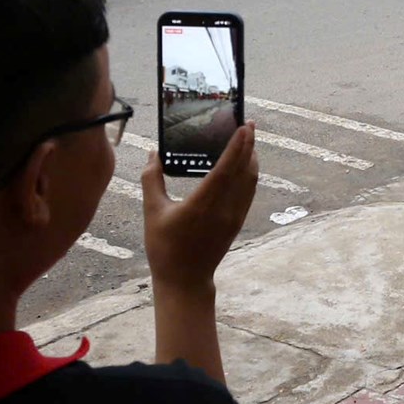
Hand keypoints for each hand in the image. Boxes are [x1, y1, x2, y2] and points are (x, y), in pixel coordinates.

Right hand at [142, 123, 257, 293]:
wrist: (185, 280)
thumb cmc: (164, 247)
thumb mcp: (152, 212)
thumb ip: (151, 180)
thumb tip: (152, 153)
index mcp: (202, 204)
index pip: (226, 168)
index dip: (238, 146)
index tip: (244, 126)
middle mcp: (224, 208)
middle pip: (244, 170)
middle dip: (249, 144)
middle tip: (249, 123)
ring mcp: (234, 216)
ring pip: (251, 180)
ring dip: (251, 157)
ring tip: (248, 139)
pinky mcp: (237, 222)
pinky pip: (249, 191)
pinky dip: (249, 173)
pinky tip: (244, 165)